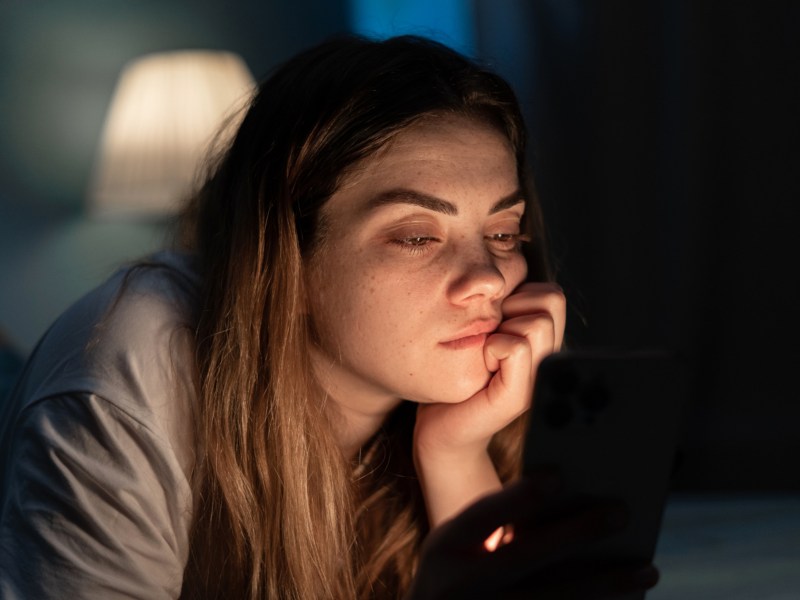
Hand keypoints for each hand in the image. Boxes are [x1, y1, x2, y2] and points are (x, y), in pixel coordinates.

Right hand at [405, 476, 659, 599]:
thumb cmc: (463, 569)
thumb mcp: (462, 544)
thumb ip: (499, 522)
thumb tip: (571, 494)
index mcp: (445, 548)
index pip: (483, 515)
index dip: (520, 496)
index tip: (558, 476)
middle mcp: (458, 586)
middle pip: (525, 557)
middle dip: (576, 533)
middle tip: (620, 512)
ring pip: (552, 599)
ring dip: (606, 585)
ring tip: (647, 570)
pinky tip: (629, 598)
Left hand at [414, 282, 565, 458]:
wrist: (440, 429)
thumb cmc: (457, 375)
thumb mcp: (484, 332)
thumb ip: (503, 307)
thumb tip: (502, 272)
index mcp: (544, 344)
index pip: (551, 293)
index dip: (518, 297)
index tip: (495, 323)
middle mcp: (549, 361)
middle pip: (550, 300)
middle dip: (512, 308)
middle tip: (490, 337)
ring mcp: (538, 381)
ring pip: (536, 322)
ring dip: (501, 328)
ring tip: (486, 353)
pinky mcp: (518, 397)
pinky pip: (516, 347)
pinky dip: (492, 348)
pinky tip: (481, 366)